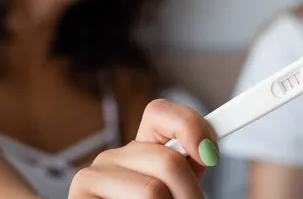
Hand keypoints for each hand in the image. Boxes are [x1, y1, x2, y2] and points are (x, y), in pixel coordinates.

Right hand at [68, 99, 218, 198]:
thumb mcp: (181, 190)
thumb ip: (193, 164)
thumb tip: (209, 152)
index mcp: (140, 148)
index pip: (160, 112)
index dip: (190, 126)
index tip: (210, 156)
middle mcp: (113, 157)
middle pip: (168, 161)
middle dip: (190, 194)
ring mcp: (91, 177)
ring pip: (153, 191)